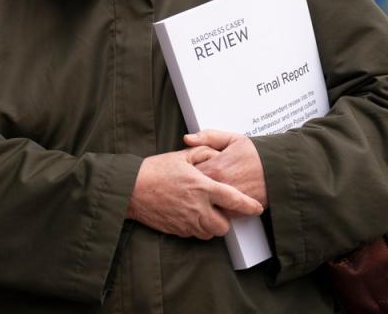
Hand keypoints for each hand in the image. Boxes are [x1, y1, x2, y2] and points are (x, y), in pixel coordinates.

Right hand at [127, 147, 262, 238]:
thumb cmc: (154, 170)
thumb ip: (202, 153)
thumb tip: (216, 153)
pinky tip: (190, 215)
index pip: (234, 200)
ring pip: (210, 233)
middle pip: (224, 226)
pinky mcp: (177, 230)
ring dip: (211, 225)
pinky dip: (197, 228)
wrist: (131, 189)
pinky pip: (194, 235)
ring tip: (204, 212)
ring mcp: (187, 221)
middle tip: (219, 209)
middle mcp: (198, 208)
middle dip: (226, 220)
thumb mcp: (181, 156)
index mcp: (202, 187)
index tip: (257, 208)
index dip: (249, 206)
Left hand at [185, 130, 268, 207]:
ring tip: (204, 193)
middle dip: (192, 189)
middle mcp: (220, 186)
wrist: (280, 170)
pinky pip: (220, 215)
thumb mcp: (232, 138)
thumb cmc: (256, 154)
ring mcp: (228, 201)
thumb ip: (208, 137)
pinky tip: (218, 201)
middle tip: (192, 184)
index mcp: (215, 168)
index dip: (185, 173)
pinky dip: (217, 209)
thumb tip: (187, 139)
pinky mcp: (237, 212)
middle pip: (194, 193)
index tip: (186, 171)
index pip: (187, 175)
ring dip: (203, 201)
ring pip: (205, 206)